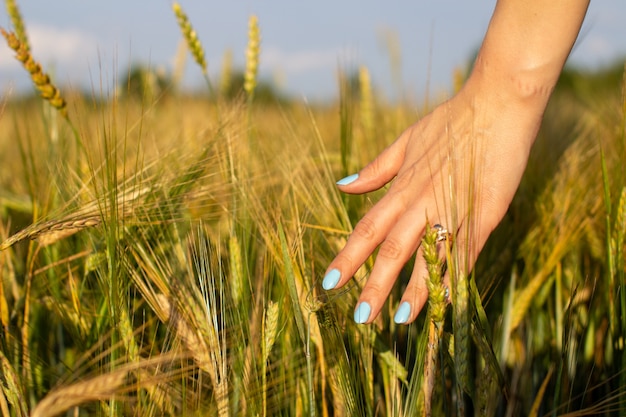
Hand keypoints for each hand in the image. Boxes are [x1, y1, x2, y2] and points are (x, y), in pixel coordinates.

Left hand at [322, 74, 545, 323]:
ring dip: (415, 290)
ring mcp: (453, 208)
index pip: (368, 228)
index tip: (330, 282)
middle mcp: (422, 202)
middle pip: (392, 249)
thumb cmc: (452, 120)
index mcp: (403, 187)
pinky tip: (448, 300)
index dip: (348, 257)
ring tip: (399, 319)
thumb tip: (343, 185)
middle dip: (374, 284)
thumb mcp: (406, 140)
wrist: (497, 103)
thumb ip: (376, 169)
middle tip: (360, 318)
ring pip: (428, 256)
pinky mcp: (485, 213)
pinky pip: (466, 251)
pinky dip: (456, 276)